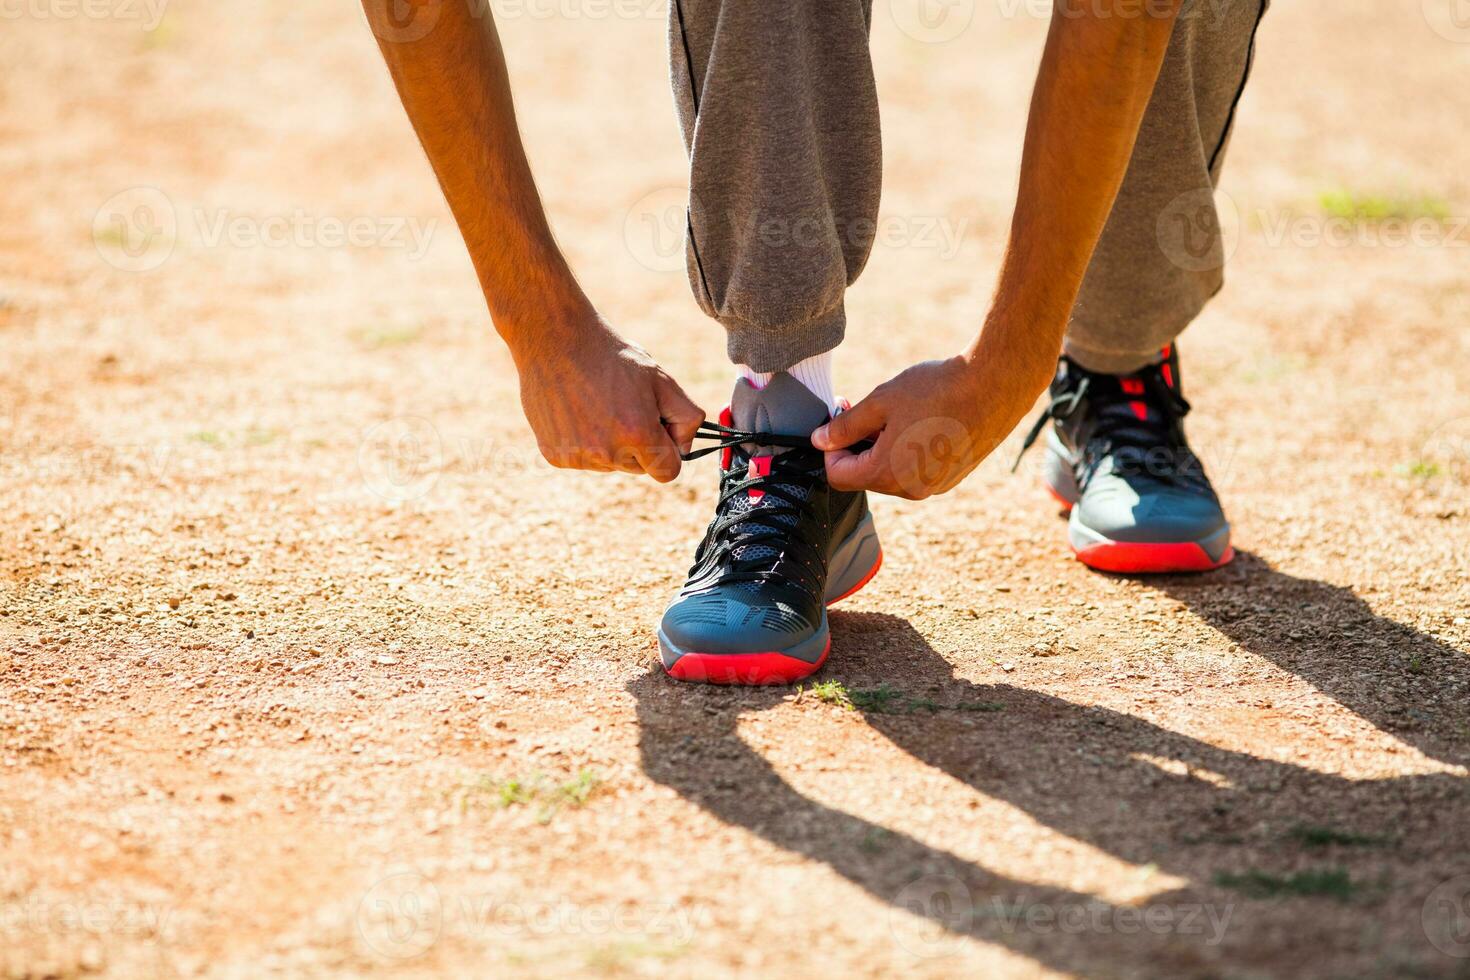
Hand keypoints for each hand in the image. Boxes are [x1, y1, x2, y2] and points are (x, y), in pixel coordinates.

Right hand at [513, 316, 703, 482]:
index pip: (667, 472)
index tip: (658, 430)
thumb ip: (686, 417)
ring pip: (610, 464)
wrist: (555, 341)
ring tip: (596, 405)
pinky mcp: (556, 456)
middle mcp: (607, 452)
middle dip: (638, 445)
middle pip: (638, 468)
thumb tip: (685, 450)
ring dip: (610, 443)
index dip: (667, 451)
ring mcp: (579, 457)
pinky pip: (583, 459)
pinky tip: (577, 411)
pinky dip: (584, 441)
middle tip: (623, 407)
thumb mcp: (660, 378)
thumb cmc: (611, 357)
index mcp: (638, 434)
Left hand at [811, 350, 1052, 499]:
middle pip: (866, 475)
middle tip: (862, 408)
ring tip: (897, 412)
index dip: (831, 447)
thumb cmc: (937, 389)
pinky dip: (909, 450)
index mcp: (889, 474)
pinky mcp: (952, 478)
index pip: (838, 475)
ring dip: (883, 447)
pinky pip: (917, 471)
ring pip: (892, 473)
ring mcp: (935, 487)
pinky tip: (921, 420)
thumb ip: (846, 425)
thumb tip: (820, 440)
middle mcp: (911, 490)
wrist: (996, 385)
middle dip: (858, 445)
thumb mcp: (882, 401)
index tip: (839, 419)